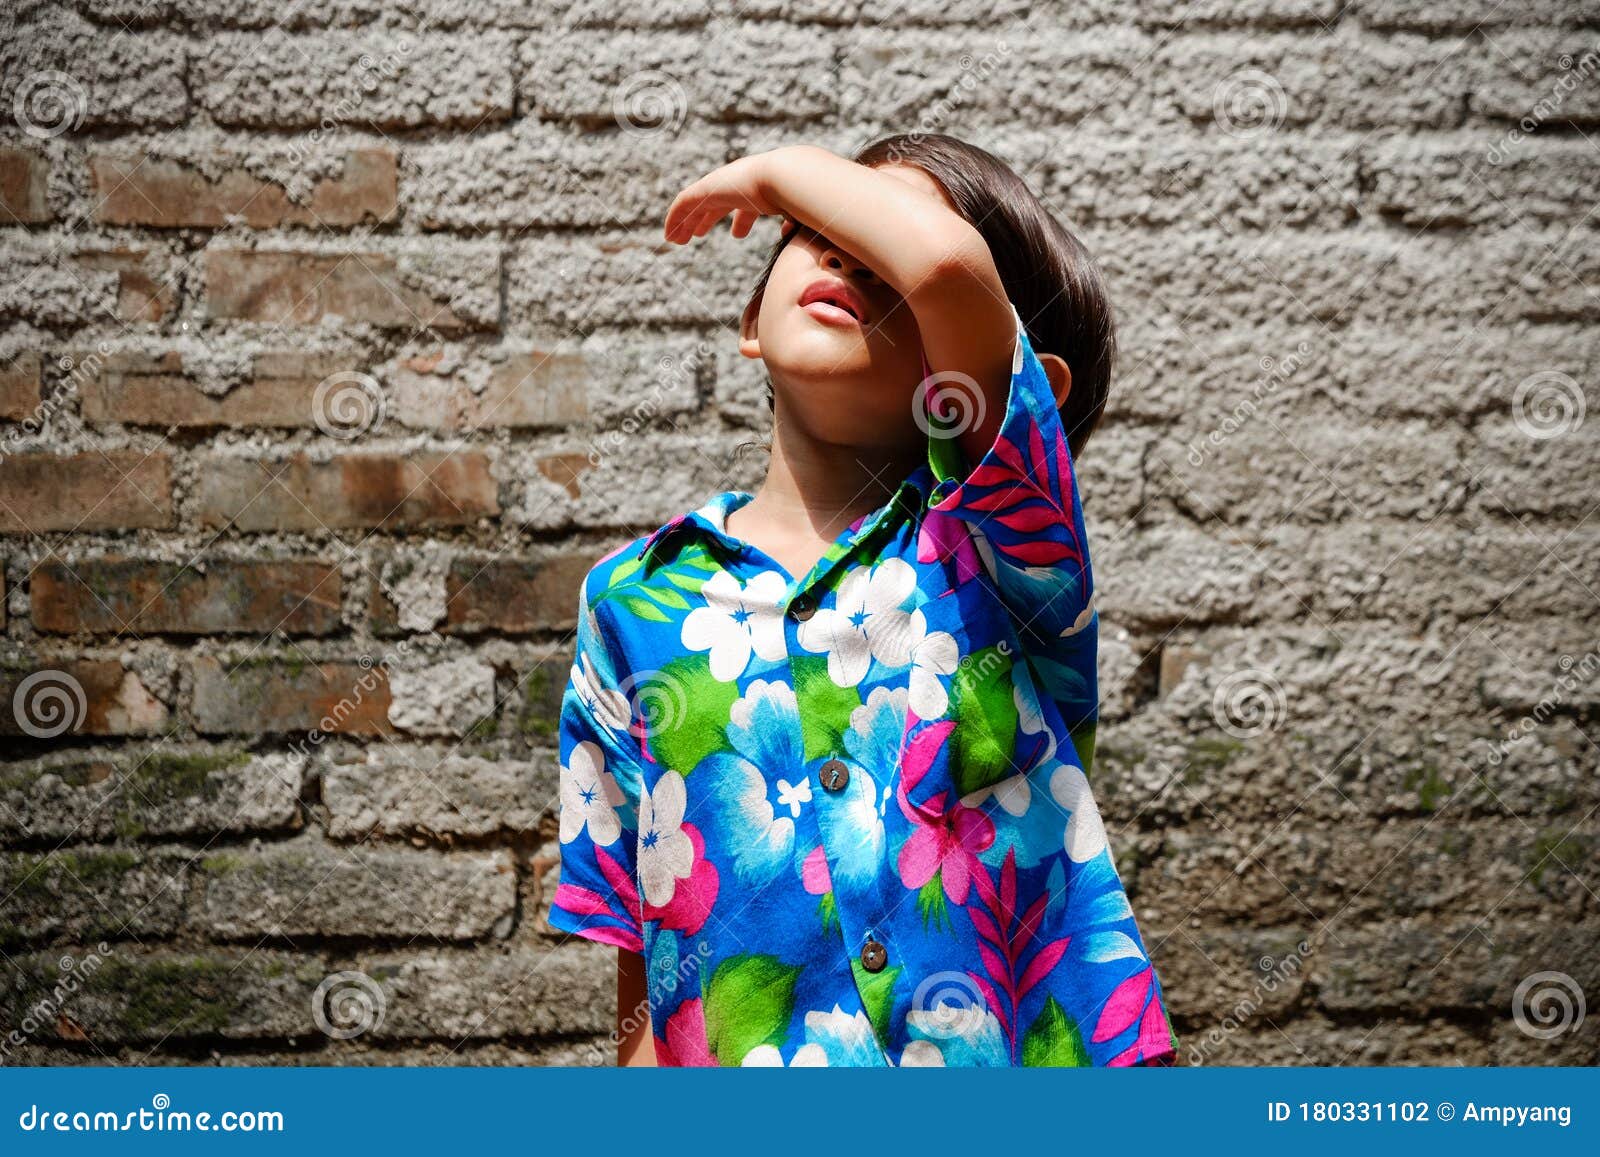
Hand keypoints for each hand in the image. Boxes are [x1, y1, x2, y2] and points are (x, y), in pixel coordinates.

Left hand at [663, 149, 815, 243]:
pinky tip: (670, 235)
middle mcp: (740, 184)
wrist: (791, 179)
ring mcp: (724, 184)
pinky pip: (685, 203)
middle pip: (717, 202)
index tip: (737, 233)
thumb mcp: (805, 220)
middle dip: (707, 218)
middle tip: (697, 233)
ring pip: (697, 204)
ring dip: (687, 221)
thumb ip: (803, 230)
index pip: (747, 205)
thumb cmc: (804, 202)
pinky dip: (676, 218)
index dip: (741, 219)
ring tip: (678, 239)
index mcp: (762, 190)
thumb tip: (809, 243)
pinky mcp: (708, 188)